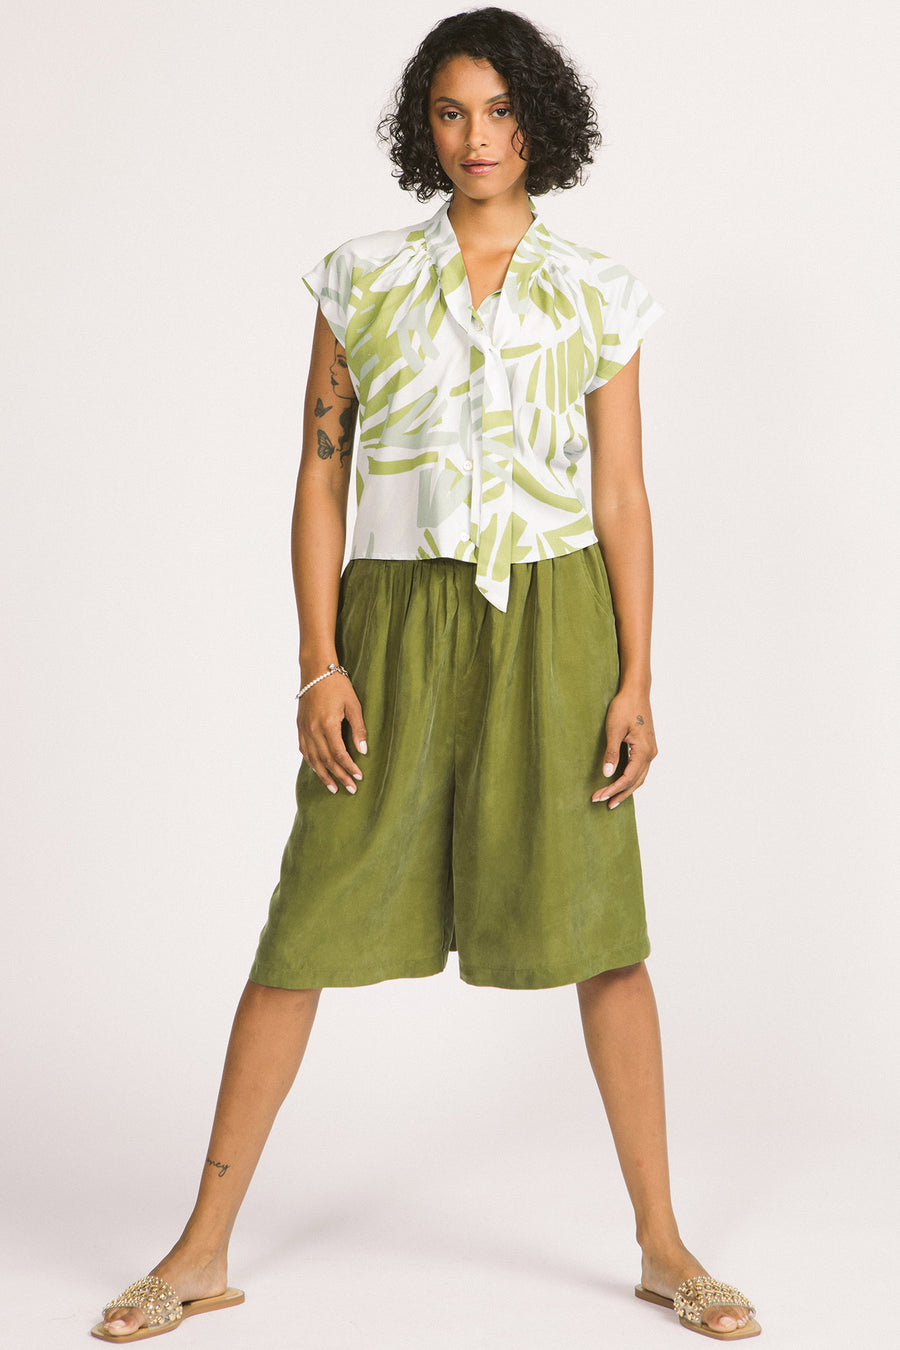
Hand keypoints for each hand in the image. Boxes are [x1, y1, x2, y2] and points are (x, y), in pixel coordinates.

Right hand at [297, 673, 366, 793]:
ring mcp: (304, 728)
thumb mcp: (353, 704)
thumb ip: (358, 729)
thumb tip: (363, 751)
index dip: (349, 768)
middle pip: (326, 760)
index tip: (359, 777)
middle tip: (351, 789)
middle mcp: (313, 729)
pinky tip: (319, 770)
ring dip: (324, 775)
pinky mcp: (300, 726)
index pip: (339, 754)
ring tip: (334, 788)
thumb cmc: (337, 684)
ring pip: (313, 759)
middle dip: (339, 776)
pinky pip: (304, 750)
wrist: (315, 670)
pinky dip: (312, 763)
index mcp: (328, 724)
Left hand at [592, 687, 656, 808]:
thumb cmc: (624, 707)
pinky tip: (621, 783)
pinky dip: (630, 779)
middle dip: (620, 794)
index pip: (628, 778)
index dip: (613, 789)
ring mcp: (650, 750)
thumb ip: (612, 753)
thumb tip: (607, 774)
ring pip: (640, 777)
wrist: (636, 691)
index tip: (599, 796)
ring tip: (612, 799)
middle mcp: (650, 753)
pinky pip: (640, 768)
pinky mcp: (647, 746)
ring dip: (626, 788)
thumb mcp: (614, 729)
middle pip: (636, 781)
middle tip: (604, 804)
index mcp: (643, 750)